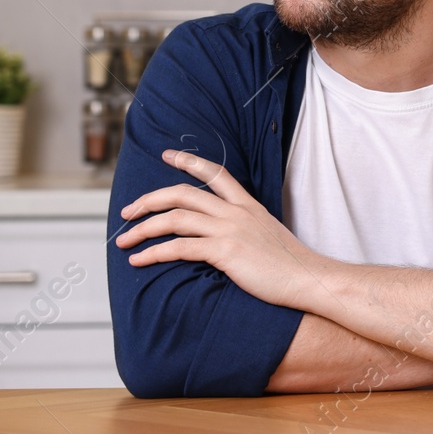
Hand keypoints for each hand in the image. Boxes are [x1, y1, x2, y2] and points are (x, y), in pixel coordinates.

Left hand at [116, 149, 331, 310]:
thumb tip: (224, 233)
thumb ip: (245, 226)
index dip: (189, 161)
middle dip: (149, 200)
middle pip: (183, 193)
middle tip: (128, 211)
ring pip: (175, 218)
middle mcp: (236, 212)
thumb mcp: (267, 233)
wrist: (308, 278)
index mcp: (248, 205)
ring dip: (143, 228)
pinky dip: (153, 252)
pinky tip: (139, 261)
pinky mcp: (225, 251)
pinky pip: (179, 247)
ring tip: (124, 241)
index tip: (167, 155)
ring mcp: (230, 230)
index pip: (216, 173)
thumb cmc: (289, 264)